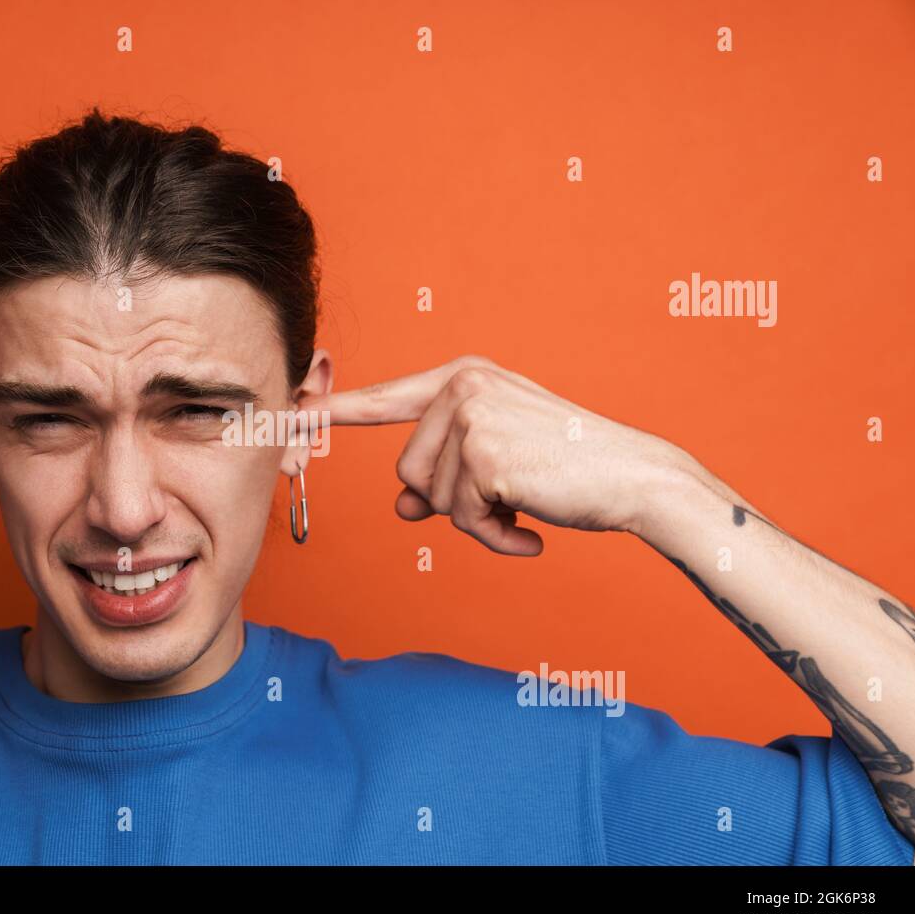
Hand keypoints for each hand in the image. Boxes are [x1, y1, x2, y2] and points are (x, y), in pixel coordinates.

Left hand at [301, 356, 694, 555]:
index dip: (330, 412)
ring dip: (475, 520)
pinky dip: (494, 536)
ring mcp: (470, 417)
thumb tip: (402, 507)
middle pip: (408, 472)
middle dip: (451, 502)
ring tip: (523, 505)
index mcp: (463, 378)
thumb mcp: (494, 468)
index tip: (282, 416)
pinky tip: (531, 528)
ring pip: (430, 498)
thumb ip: (441, 480)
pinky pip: (460, 519)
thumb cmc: (567, 469)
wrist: (632, 478)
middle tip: (508, 497)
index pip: (384, 398)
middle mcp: (461, 387)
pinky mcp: (482, 453)